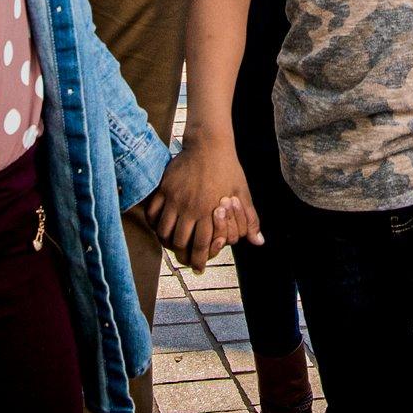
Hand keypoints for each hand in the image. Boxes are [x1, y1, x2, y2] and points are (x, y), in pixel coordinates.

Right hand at [151, 144, 258, 268]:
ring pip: (163, 231)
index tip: (198, 269)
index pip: (201, 245)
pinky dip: (153, 224)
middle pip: (179, 242)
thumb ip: (250, 219)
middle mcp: (190, 208)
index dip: (199, 261)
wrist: (209, 144)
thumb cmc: (229, 169)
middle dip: (181, 256)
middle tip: (184, 260)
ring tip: (171, 245)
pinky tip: (159, 228)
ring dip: (166, 242)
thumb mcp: (243, 193)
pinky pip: (152, 213)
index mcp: (209, 211)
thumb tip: (259, 242)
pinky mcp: (164, 189)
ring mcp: (174, 198)